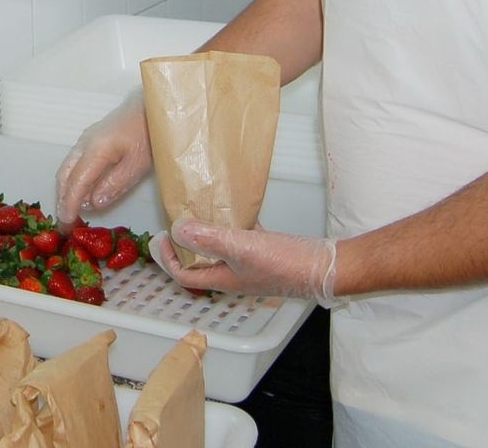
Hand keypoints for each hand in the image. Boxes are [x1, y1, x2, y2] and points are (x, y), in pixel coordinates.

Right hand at [55, 97, 151, 227]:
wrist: (152, 106)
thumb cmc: (149, 134)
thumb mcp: (138, 164)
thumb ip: (115, 184)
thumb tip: (92, 204)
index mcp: (96, 150)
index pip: (76, 182)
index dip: (69, 204)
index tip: (67, 223)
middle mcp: (85, 143)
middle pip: (64, 175)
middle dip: (62, 199)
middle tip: (65, 222)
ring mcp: (86, 138)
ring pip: (67, 167)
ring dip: (65, 190)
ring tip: (71, 211)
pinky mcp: (91, 138)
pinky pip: (74, 162)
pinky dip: (72, 180)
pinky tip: (82, 192)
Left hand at [150, 216, 339, 306]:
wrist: (326, 267)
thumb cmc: (286, 264)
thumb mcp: (241, 248)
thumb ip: (209, 238)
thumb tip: (177, 230)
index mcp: (224, 279)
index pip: (186, 275)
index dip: (169, 259)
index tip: (161, 238)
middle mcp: (234, 275)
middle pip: (200, 261)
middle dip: (186, 243)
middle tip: (178, 220)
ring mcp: (251, 265)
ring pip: (221, 249)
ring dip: (209, 232)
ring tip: (201, 210)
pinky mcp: (267, 253)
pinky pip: (242, 238)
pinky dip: (234, 225)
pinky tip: (236, 208)